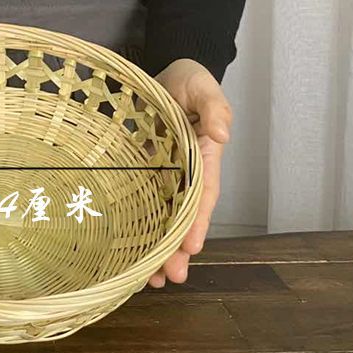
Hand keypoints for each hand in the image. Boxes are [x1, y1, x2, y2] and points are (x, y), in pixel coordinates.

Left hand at [148, 58, 231, 287]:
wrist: (169, 73)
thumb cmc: (191, 80)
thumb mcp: (204, 87)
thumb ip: (214, 107)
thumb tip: (223, 133)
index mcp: (205, 155)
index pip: (203, 193)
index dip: (197, 221)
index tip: (190, 247)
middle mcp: (187, 170)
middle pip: (184, 214)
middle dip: (178, 247)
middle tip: (171, 277)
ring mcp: (166, 172)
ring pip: (164, 214)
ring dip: (159, 245)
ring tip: (151, 280)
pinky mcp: (145, 168)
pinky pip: (143, 198)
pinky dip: (139, 222)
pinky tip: (130, 246)